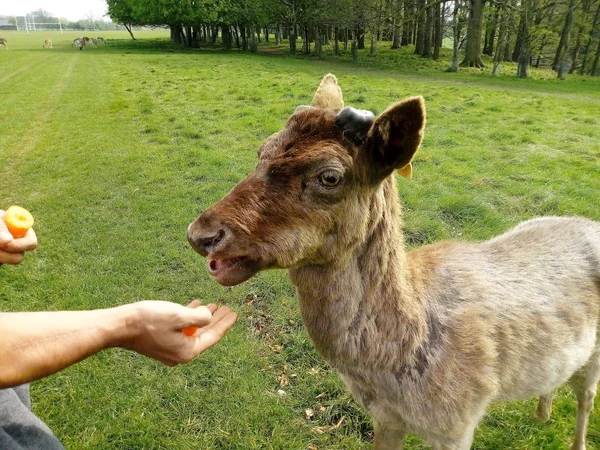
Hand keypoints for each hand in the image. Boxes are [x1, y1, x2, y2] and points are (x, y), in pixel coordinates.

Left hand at [0, 210, 37, 264]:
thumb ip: (1, 228)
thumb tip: (7, 241)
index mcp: (22, 232)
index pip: (31, 243)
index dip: (20, 245)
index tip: (5, 244)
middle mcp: (16, 244)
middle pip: (19, 257)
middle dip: (6, 255)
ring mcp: (6, 253)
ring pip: (4, 263)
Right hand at [119, 300, 237, 365]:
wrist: (119, 326)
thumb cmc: (149, 320)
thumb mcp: (179, 315)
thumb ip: (200, 317)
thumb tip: (207, 316)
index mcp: (187, 351)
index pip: (213, 336)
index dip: (225, 323)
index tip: (235, 313)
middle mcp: (179, 354)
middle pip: (204, 335)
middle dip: (216, 320)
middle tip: (227, 308)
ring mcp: (169, 349)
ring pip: (193, 331)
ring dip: (203, 318)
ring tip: (213, 305)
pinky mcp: (160, 342)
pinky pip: (181, 330)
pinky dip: (189, 318)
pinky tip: (192, 306)